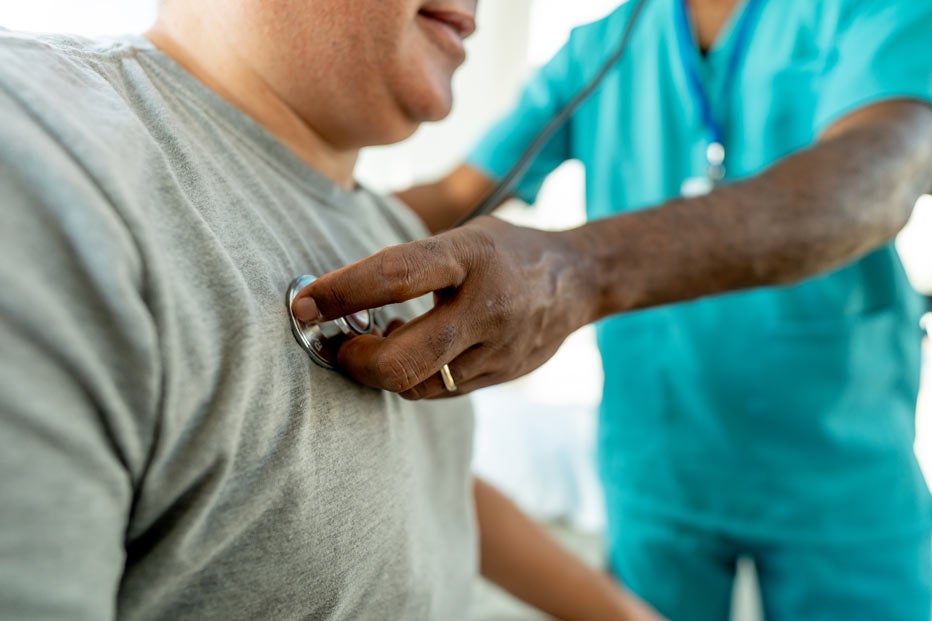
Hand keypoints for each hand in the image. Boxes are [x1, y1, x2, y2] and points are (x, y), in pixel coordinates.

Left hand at [291, 216, 595, 397]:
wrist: (578, 281)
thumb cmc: (505, 252)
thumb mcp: (463, 237)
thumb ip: (413, 265)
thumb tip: (343, 299)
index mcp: (471, 256)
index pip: (394, 275)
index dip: (341, 293)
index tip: (303, 304)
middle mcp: (486, 306)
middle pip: (403, 360)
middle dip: (357, 361)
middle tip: (336, 344)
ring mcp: (497, 349)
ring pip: (417, 385)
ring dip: (381, 372)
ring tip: (372, 346)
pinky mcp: (500, 376)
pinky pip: (439, 391)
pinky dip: (412, 378)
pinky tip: (409, 355)